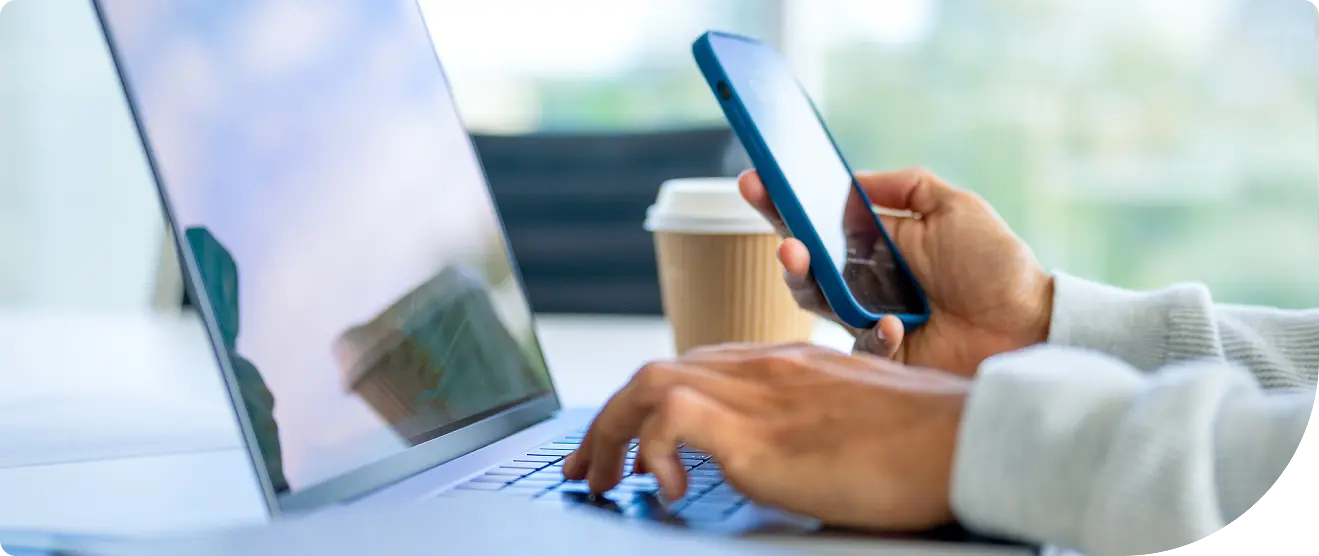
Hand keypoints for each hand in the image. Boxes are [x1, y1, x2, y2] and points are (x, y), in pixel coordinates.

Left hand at [562, 343, 968, 530]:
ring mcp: (759, 395)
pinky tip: (668, 490)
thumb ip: (817, 428)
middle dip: (609, 419)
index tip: (631, 441)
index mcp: (789, 365)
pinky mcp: (760, 434)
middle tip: (589, 467)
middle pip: (661, 371)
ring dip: (609, 433)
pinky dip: (650, 449)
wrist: (969, 440)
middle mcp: (765, 369)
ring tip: (601, 481)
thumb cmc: (931, 442)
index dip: (652, 403)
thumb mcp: (860, 423)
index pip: (698, 366)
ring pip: (650, 384)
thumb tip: (794, 461)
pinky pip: (670, 417)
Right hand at [738, 168, 1052, 375]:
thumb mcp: (956, 207)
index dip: (784, 202)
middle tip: (783, 235)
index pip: (818, 220)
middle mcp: (864, 282)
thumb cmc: (997, 266)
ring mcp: (868, 320)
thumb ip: (906, 186)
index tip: (757, 180)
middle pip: (805, 263)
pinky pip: (858, 347)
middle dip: (785, 244)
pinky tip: (893, 324)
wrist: (1030, 325)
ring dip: (806, 280)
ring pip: (815, 303)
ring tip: (803, 258)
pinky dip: (873, 334)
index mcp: (876, 244)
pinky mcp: (882, 360)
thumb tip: (855, 178)